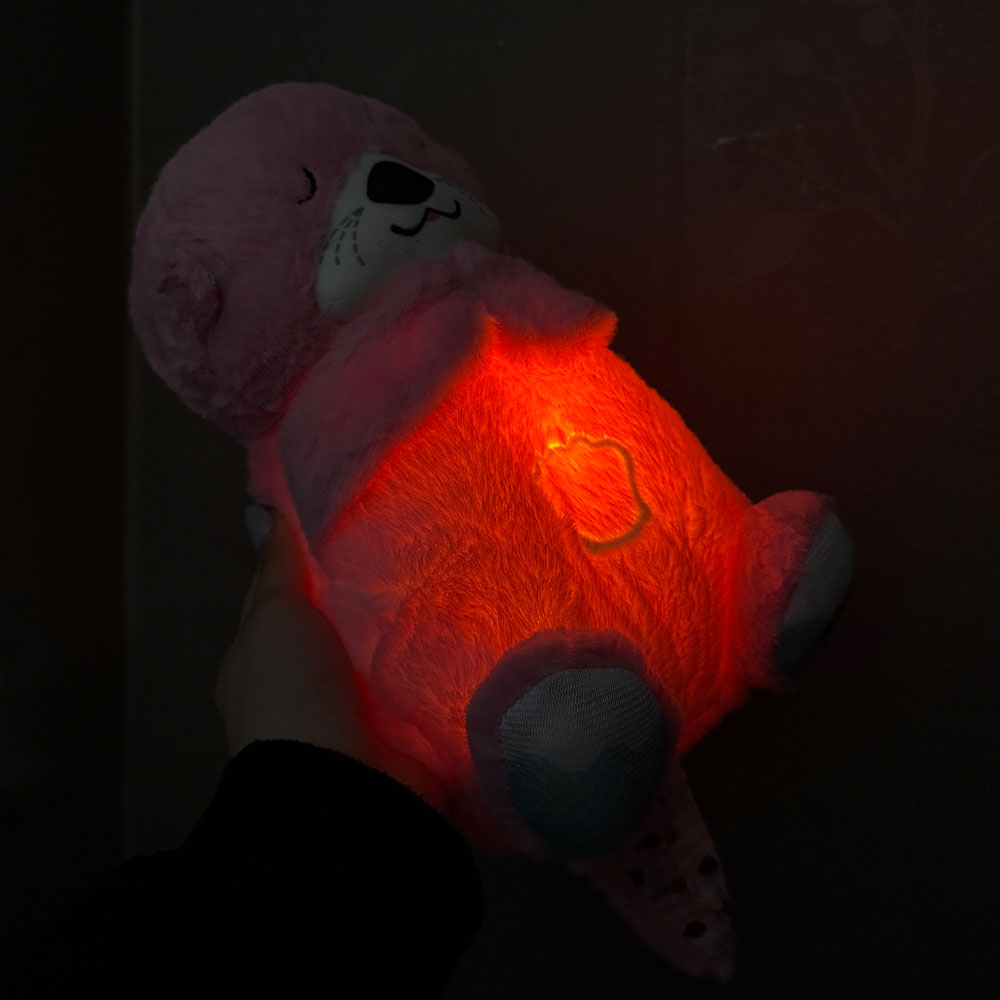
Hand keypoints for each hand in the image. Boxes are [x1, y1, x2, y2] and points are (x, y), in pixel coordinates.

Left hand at [216, 506, 449, 814]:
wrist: (345, 793)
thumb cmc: (293, 697)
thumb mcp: (274, 618)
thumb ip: (279, 566)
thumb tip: (260, 505)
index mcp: (266, 660)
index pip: (288, 591)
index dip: (312, 551)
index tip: (355, 506)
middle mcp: (311, 685)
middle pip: (345, 618)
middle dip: (376, 583)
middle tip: (423, 525)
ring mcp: (362, 711)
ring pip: (391, 647)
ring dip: (418, 619)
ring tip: (462, 560)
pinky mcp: (410, 730)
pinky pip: (430, 679)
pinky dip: (448, 656)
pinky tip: (481, 617)